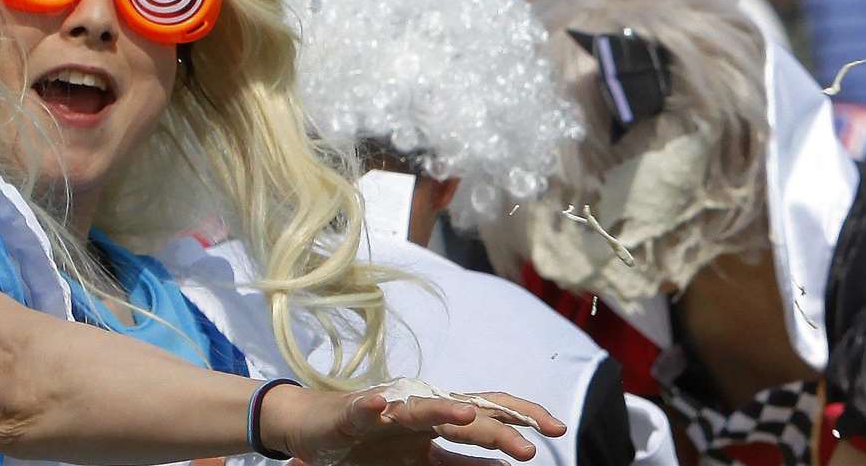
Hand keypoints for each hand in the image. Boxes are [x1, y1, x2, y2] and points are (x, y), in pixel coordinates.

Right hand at [264, 384, 564, 464]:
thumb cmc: (364, 447)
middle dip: (496, 430)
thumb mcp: (420, 463)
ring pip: (419, 409)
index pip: (485, 417)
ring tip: (467, 417)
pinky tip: (377, 405)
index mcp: (435, 428)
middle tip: (529, 449)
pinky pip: (360, 411)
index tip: (556, 429)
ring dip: (442, 412)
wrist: (309, 427)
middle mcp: (417, 416)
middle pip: (463, 414)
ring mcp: (385, 415)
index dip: (519, 419)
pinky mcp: (349, 417)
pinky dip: (368, 408)